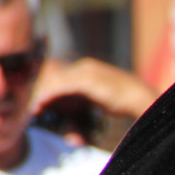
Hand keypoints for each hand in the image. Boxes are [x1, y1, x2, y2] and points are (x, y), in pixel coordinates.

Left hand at [33, 57, 157, 119]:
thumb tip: (77, 106)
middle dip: (43, 91)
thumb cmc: (127, 101)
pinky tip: (41, 104)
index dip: (49, 89)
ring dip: (44, 95)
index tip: (38, 102)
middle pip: (56, 77)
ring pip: (57, 82)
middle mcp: (85, 67)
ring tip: (34, 108)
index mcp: (88, 69)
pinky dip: (50, 96)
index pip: (62, 77)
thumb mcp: (104, 97)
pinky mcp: (87, 80)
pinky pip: (62, 88)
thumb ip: (89, 98)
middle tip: (32, 106)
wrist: (143, 98)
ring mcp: (86, 72)